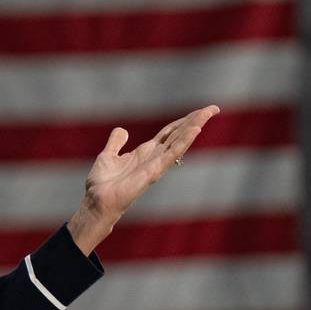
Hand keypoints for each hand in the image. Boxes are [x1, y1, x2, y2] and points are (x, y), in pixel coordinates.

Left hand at [68, 104, 220, 254]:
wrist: (97, 201)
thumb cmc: (103, 184)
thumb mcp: (108, 155)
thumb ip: (116, 142)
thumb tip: (122, 130)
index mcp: (145, 152)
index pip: (169, 132)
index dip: (183, 121)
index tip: (200, 111)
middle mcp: (154, 157)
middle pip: (179, 134)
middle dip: (196, 120)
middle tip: (213, 108)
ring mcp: (156, 164)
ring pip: (180, 141)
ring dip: (194, 127)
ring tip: (208, 114)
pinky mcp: (154, 172)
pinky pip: (172, 154)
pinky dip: (184, 142)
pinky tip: (195, 130)